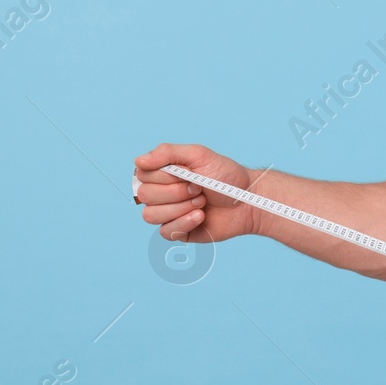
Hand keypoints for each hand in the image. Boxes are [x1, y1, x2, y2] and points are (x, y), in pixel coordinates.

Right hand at [133, 142, 259, 243]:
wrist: (247, 200)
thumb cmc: (225, 175)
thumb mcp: (199, 155)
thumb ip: (168, 153)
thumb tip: (138, 160)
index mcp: (162, 173)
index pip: (143, 175)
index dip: (166, 176)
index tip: (189, 173)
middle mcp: (160, 193)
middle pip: (146, 196)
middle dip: (177, 192)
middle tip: (199, 189)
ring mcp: (167, 213)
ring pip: (150, 215)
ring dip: (181, 208)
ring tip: (202, 202)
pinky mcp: (177, 231)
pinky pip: (165, 232)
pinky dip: (184, 223)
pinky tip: (201, 217)